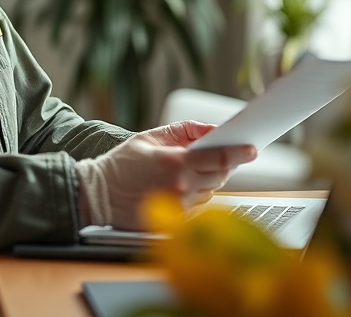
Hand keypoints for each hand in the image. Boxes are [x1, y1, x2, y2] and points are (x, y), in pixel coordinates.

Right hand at [76, 121, 255, 229]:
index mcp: (174, 163)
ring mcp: (179, 207)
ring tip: (185, 171)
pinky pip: (198, 204)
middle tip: (216, 155)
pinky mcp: (176, 221)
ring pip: (210, 191)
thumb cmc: (121, 165)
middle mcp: (180, 187)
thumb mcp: (149, 137)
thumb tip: (212, 129)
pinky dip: (194, 194)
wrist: (98, 196)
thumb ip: (184, 130)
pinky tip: (176, 187)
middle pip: (219, 175)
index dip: (238, 152)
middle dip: (222, 164)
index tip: (252, 148)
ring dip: (207, 180)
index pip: (218, 157)